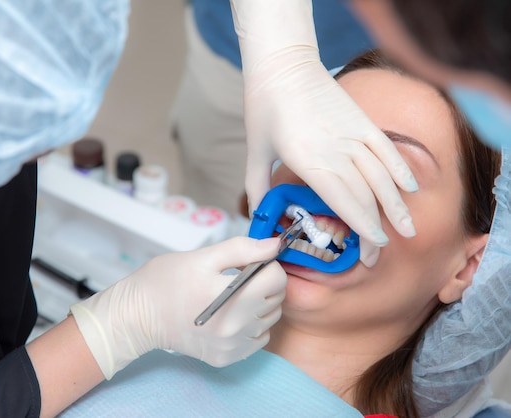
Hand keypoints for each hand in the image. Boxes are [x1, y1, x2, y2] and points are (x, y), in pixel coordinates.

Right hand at [70, 236, 286, 378]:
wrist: (137, 317)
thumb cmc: (165, 281)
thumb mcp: (202, 256)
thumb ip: (242, 249)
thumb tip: (275, 245)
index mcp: (231, 298)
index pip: (277, 278)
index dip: (265, 264)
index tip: (246, 263)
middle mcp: (236, 327)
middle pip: (276, 299)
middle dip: (263, 283)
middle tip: (236, 277)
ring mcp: (233, 346)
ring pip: (270, 319)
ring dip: (258, 304)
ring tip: (231, 296)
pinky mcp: (228, 358)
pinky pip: (258, 338)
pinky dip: (251, 325)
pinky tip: (229, 316)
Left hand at [230, 0, 417, 265]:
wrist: (282, 65)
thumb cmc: (264, 108)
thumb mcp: (255, 151)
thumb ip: (257, 188)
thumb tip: (257, 217)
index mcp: (307, 159)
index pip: (344, 201)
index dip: (362, 227)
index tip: (373, 247)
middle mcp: (335, 149)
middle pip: (365, 196)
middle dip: (376, 228)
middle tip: (381, 253)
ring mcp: (352, 133)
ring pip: (382, 175)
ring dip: (396, 205)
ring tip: (407, 228)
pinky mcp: (361, 120)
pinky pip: (386, 149)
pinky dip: (399, 169)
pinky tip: (409, 188)